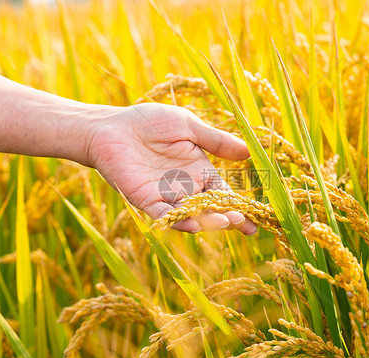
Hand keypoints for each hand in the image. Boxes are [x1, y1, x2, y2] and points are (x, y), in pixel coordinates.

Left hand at [84, 103, 256, 234]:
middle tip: (241, 224)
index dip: (239, 207)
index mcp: (199, 170)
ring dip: (206, 220)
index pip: (223, 194)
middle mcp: (185, 187)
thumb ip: (215, 141)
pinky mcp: (144, 198)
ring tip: (223, 222)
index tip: (255, 220)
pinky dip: (176, 219)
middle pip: (210, 208)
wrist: (112, 125)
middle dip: (226, 217)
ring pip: (189, 214)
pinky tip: (191, 223)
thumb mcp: (188, 126)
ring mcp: (165, 195)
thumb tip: (248, 152)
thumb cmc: (150, 122)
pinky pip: (163, 212)